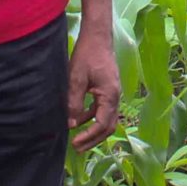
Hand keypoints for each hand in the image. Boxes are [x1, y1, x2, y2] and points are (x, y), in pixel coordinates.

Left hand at [67, 28, 122, 148]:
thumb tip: (72, 124)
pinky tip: (79, 120)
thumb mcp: (76, 79)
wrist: (97, 37)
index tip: (74, 143)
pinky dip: (92, 118)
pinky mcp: (108, 89)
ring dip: (93, 131)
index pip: (102, 125)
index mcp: (110, 96)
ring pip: (106, 119)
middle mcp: (115, 97)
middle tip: (77, 148)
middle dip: (93, 139)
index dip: (89, 137)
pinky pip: (102, 110)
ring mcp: (113, 93)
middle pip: (108, 126)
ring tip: (78, 139)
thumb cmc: (87, 55)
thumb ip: (74, 103)